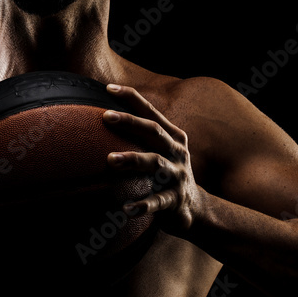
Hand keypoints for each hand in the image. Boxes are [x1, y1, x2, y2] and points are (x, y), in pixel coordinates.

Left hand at [102, 84, 201, 233]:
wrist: (193, 208)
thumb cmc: (166, 172)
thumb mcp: (161, 150)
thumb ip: (141, 135)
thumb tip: (103, 115)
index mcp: (172, 136)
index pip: (151, 112)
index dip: (132, 98)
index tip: (109, 88)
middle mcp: (177, 151)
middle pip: (154, 131)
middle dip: (130, 122)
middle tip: (106, 116)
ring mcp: (178, 175)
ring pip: (155, 163)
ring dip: (133, 159)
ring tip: (110, 159)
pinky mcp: (176, 199)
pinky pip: (158, 201)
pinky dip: (143, 205)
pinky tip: (126, 208)